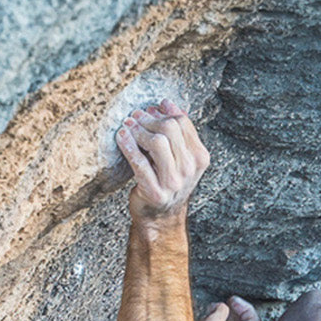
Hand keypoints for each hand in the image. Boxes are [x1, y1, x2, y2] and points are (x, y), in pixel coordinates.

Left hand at [115, 99, 210, 223]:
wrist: (160, 216)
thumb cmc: (166, 181)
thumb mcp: (178, 156)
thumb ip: (176, 132)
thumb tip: (167, 104)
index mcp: (199, 157)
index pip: (182, 123)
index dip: (163, 112)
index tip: (149, 109)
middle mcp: (190, 169)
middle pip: (170, 129)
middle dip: (149, 119)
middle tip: (134, 117)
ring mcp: (174, 182)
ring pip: (157, 142)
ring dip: (138, 131)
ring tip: (127, 127)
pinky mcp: (156, 192)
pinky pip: (140, 163)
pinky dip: (129, 147)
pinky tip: (121, 138)